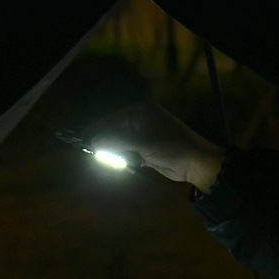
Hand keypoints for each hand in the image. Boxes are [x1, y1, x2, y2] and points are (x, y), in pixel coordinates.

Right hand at [88, 101, 223, 191]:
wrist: (196, 162)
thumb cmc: (171, 147)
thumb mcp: (141, 143)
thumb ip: (115, 141)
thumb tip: (93, 142)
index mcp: (141, 112)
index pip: (112, 119)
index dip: (96, 130)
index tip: (81, 141)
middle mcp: (142, 120)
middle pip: (115, 132)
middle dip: (108, 145)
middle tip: (96, 156)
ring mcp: (145, 135)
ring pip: (121, 144)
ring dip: (118, 155)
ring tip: (119, 163)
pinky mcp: (148, 149)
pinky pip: (130, 153)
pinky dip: (128, 160)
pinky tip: (130, 166)